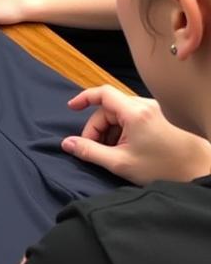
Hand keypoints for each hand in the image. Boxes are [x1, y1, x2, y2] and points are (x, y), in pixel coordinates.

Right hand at [62, 86, 210, 184]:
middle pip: (108, 108)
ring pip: (118, 114)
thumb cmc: (162, 167)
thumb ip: (89, 151)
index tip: (71, 108)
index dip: (83, 98)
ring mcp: (151, 111)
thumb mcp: (119, 163)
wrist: (196, 170)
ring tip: (111, 153)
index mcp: (134, 112)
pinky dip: (120, 131)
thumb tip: (67, 143)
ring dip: (108, 131)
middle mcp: (143, 106)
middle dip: (96, 128)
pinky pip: (129, 118)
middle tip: (94, 149)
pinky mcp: (155, 118)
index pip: (102, 93)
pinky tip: (122, 149)